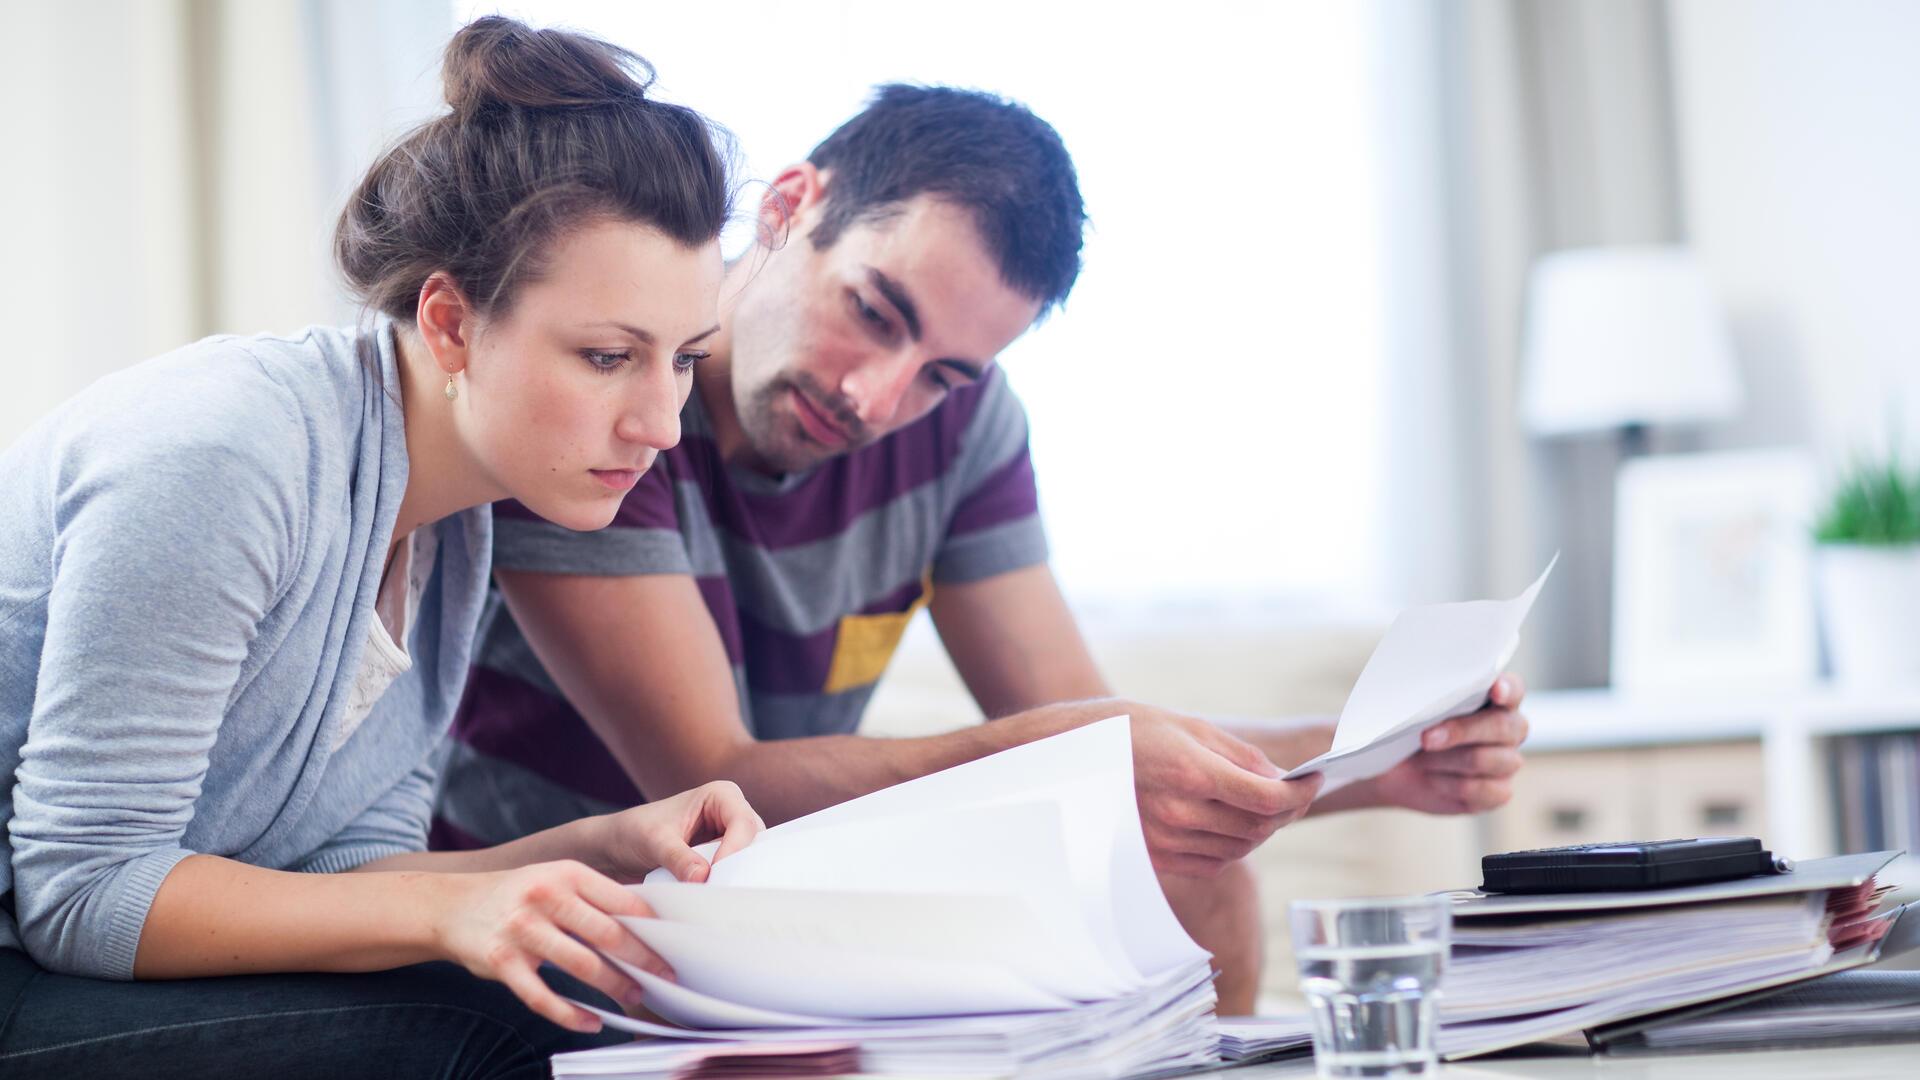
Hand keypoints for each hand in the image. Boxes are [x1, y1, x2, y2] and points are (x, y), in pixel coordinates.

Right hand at [435, 859, 665, 1032]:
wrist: (452, 906)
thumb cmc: (519, 895)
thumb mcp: (556, 879)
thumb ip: (594, 896)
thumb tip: (647, 923)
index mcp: (567, 873)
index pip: (621, 900)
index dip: (652, 926)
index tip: (674, 944)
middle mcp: (545, 897)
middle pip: (608, 934)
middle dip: (643, 960)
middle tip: (665, 976)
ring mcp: (522, 930)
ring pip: (581, 966)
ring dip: (614, 986)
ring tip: (634, 996)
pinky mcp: (502, 963)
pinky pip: (543, 997)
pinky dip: (571, 1014)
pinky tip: (591, 1022)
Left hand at [598, 779, 765, 882]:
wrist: (616, 848)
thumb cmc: (633, 832)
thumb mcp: (653, 842)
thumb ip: (678, 858)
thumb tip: (703, 878)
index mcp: (720, 795)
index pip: (743, 823)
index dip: (735, 850)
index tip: (715, 877)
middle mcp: (731, 812)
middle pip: (752, 841)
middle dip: (738, 866)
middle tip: (723, 893)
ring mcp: (729, 836)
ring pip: (748, 860)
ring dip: (732, 878)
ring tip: (717, 898)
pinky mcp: (722, 858)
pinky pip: (735, 872)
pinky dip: (726, 885)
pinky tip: (714, 899)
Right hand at [1126, 703, 1324, 877]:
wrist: (1071, 757)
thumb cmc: (1133, 730)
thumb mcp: (1191, 727)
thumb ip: (1241, 756)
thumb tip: (1281, 778)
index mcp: (1191, 774)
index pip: (1267, 797)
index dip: (1300, 793)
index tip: (1314, 781)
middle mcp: (1180, 814)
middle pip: (1258, 827)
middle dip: (1287, 812)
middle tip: (1296, 794)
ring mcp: (1166, 841)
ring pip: (1239, 849)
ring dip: (1262, 831)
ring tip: (1265, 808)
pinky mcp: (1156, 858)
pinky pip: (1212, 863)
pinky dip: (1233, 847)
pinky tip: (1233, 825)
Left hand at [1369, 672, 1528, 814]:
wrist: (1402, 770)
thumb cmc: (1416, 730)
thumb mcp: (1421, 710)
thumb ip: (1437, 700)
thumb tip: (1432, 701)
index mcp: (1498, 699)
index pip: (1514, 689)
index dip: (1507, 688)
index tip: (1495, 690)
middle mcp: (1511, 729)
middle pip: (1501, 726)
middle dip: (1460, 731)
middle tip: (1426, 738)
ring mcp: (1508, 761)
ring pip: (1484, 759)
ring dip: (1444, 760)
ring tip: (1423, 759)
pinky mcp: (1500, 791)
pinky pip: (1478, 788)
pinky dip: (1447, 784)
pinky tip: (1433, 778)